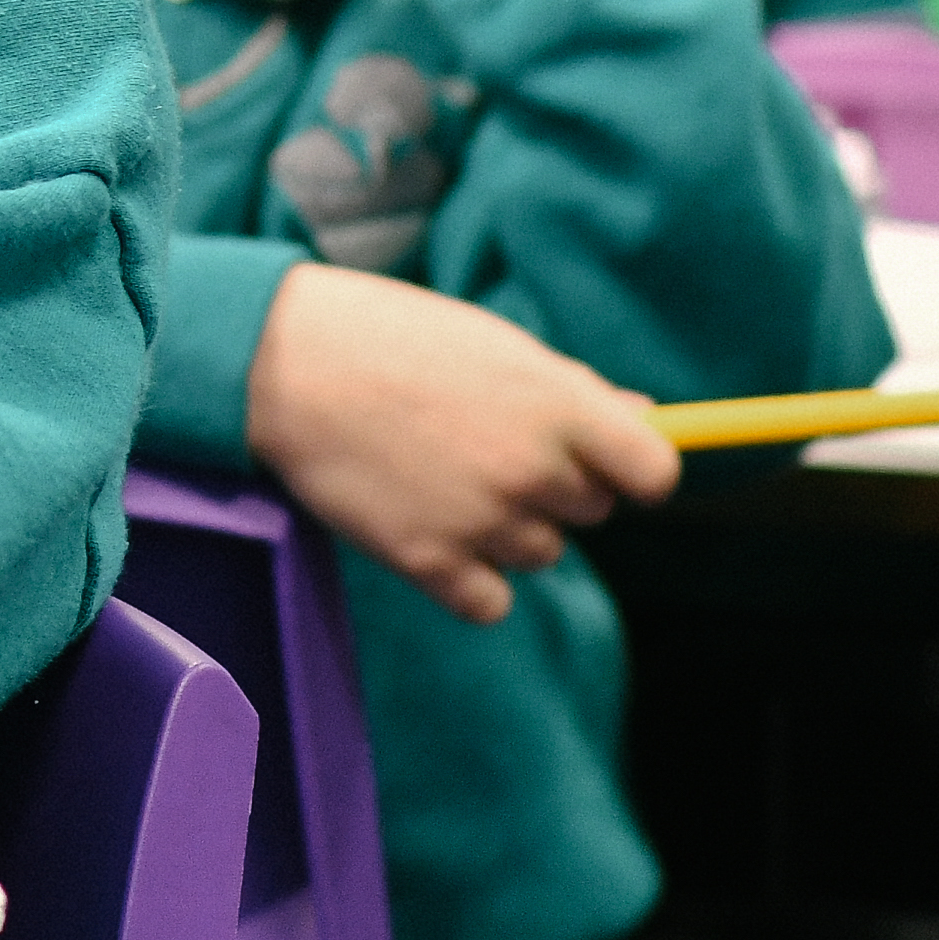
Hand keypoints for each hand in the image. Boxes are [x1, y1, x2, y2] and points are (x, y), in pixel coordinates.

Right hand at [239, 261, 676, 625]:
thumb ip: (574, 390)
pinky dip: (469, 577)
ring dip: (508, 527)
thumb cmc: (395, 339)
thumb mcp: (495, 345)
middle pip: (592, 512)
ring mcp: (481, 520)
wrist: (283, 361)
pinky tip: (429, 524)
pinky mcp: (429, 564)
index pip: (655, 475)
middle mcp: (530, 468)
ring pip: (541, 553)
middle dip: (554, 485)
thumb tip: (648, 419)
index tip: (610, 465)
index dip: (637, 472)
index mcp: (558, 404)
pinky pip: (491, 600)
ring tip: (443, 474)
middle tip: (483, 443)